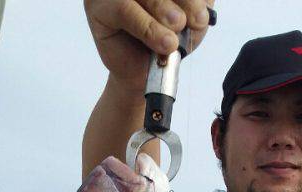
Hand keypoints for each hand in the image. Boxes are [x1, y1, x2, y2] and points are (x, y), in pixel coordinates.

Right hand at [84, 0, 214, 93]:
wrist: (146, 75)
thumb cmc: (167, 41)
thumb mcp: (192, 21)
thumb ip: (198, 3)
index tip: (204, 15)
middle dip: (183, 1)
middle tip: (194, 22)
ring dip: (162, 12)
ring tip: (174, 39)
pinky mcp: (97, 5)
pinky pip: (123, 9)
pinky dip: (146, 27)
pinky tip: (163, 43)